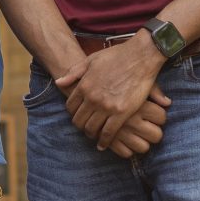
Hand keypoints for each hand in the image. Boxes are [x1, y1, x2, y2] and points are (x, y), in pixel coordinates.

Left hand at [61, 37, 169, 152]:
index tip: (79, 115)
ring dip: (91, 134)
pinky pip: (108, 133)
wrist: (140, 56)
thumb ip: (74, 73)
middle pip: (78, 120)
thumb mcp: (91, 60)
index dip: (73, 113)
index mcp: (84, 85)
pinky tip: (104, 145)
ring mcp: (106, 106)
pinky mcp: (121, 113)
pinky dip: (104, 141)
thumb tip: (58, 83)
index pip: (70, 107)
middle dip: (80, 126)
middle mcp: (92, 98)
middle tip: (86, 128)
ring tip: (95, 136)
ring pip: (91, 129)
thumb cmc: (117, 56)